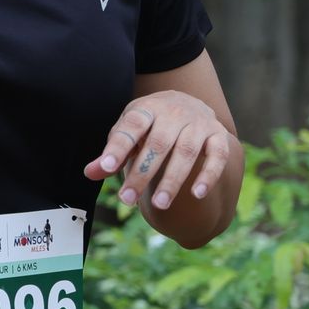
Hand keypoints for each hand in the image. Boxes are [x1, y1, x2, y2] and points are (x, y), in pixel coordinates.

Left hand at [83, 91, 235, 210]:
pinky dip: (209, 175)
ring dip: (172, 180)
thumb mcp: (128, 132)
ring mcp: (198, 123)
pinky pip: (217, 156)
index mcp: (147, 109)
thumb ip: (111, 154)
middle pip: (158, 144)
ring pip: (186, 152)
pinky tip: (197, 194)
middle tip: (127, 200)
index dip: (118, 147)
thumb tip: (90, 173)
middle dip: (142, 174)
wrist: (188, 103)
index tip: (107, 168)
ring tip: (159, 205)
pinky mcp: (218, 135)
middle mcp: (174, 112)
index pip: (131, 127)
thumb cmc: (150, 125)